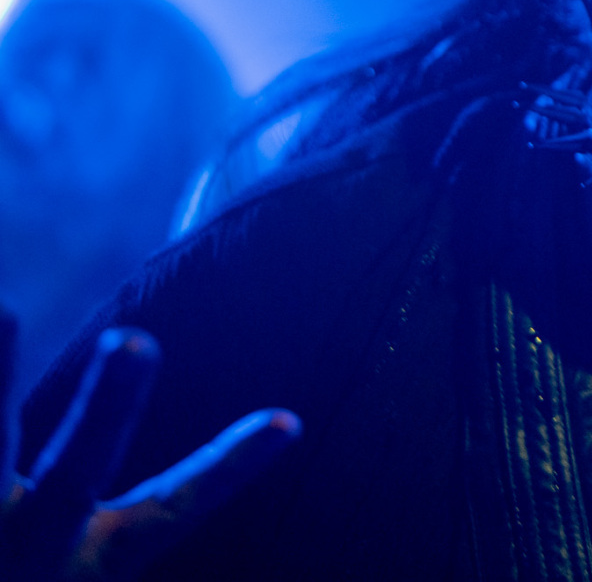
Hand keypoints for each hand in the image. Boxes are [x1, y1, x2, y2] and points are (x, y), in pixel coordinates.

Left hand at [0, 309, 300, 579]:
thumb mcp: (84, 571)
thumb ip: (116, 537)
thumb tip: (262, 441)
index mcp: (90, 566)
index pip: (175, 510)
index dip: (231, 468)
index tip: (288, 422)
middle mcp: (32, 546)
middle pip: (77, 470)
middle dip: (108, 408)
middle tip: (134, 340)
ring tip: (4, 311)